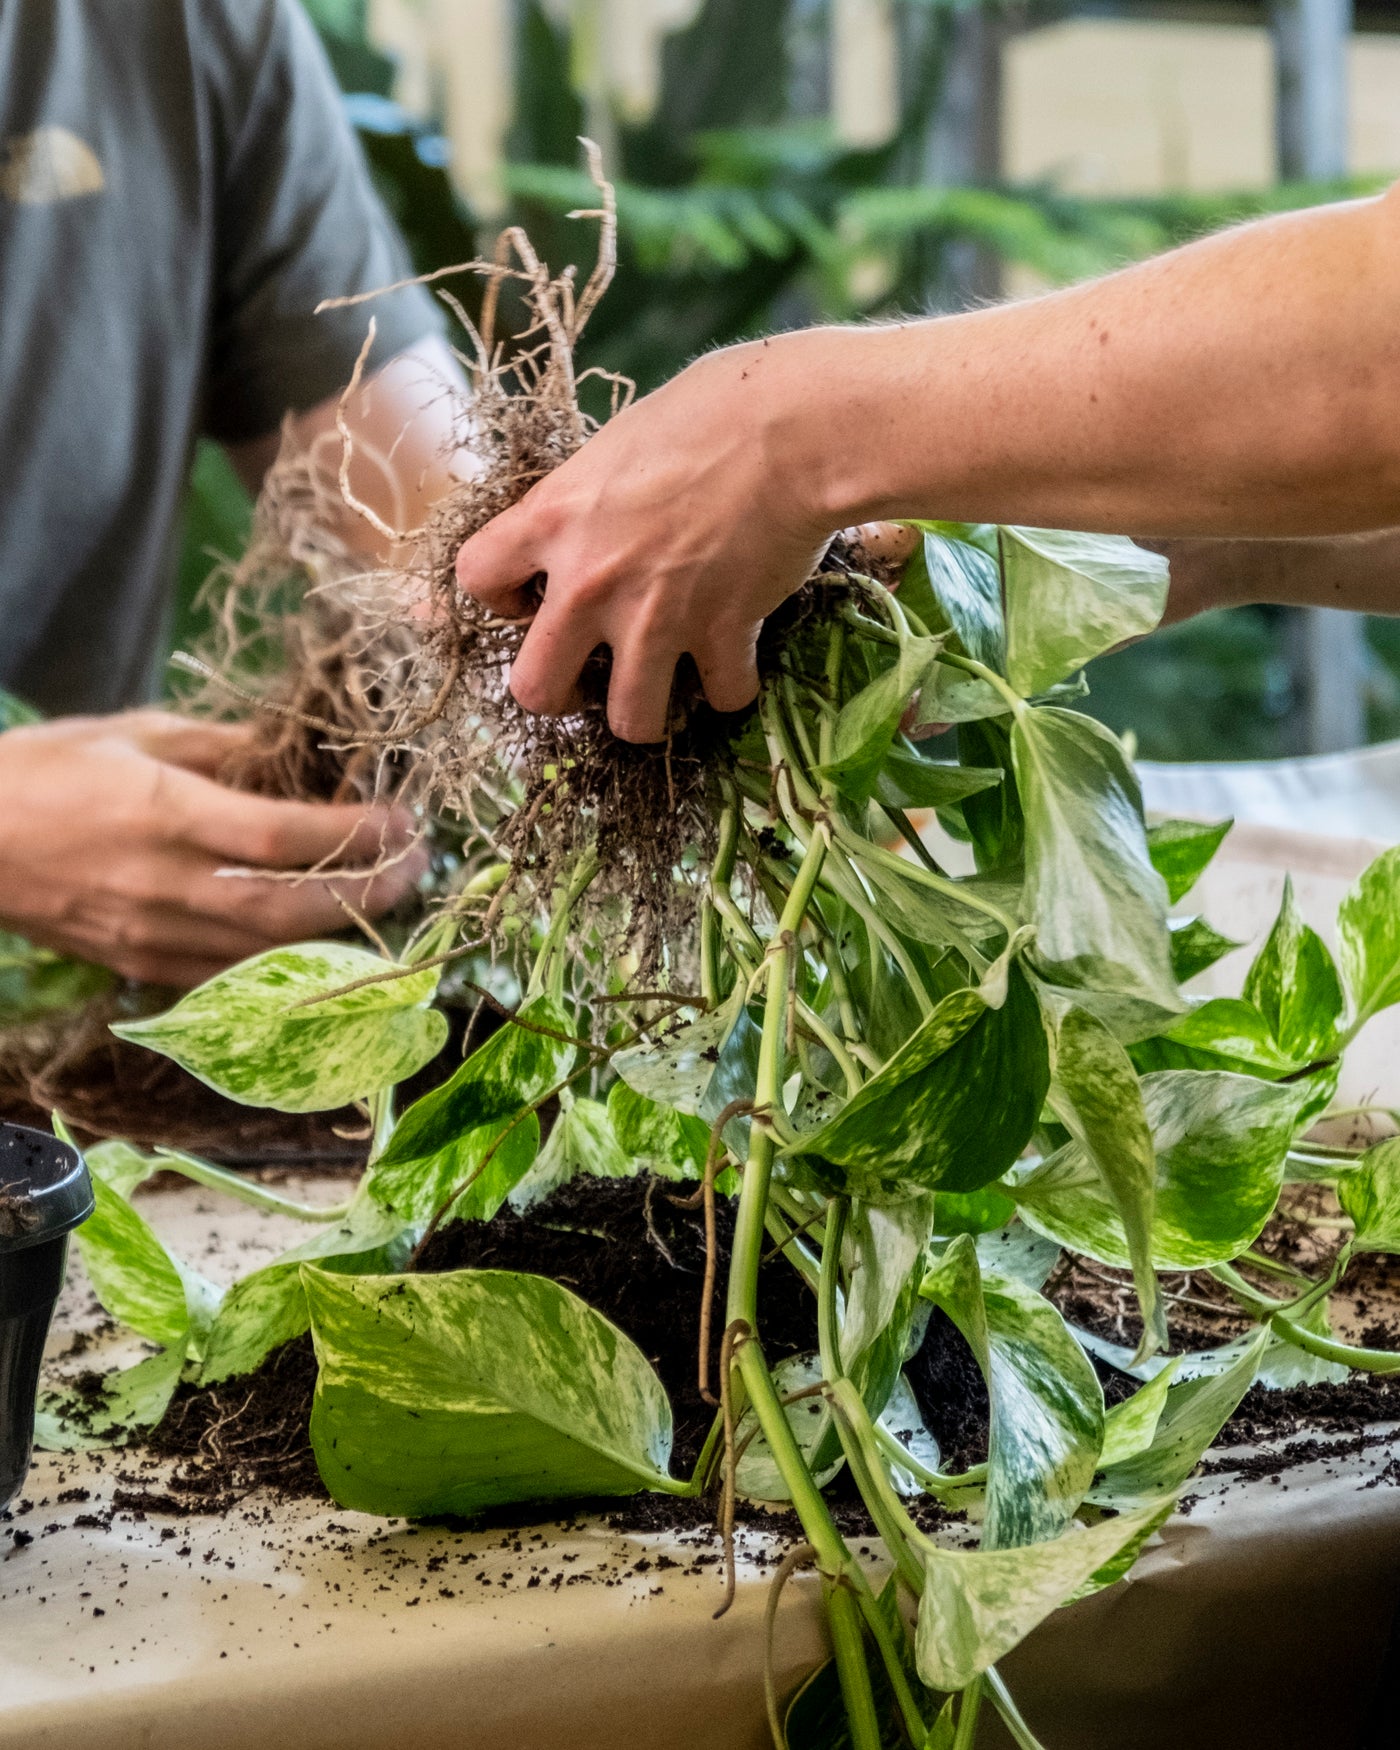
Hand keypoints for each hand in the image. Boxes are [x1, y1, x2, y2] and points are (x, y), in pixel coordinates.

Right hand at [0, 711, 426, 986]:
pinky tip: (326, 936)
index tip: (405, 819)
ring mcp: (153, 936)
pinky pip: (234, 975)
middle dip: (370, 894)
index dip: (357, 836)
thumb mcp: (138, 732)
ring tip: (388, 900)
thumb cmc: (49, 770)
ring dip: (342, 933)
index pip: (283, 839)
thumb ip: (226, 747)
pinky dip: (290, 960)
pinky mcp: (143, 967)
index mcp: (164, 813)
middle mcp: (164, 883)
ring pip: (270, 954)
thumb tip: (305, 753)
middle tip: (418, 867)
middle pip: (291, 910)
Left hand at [454, 339, 835, 742]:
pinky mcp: (723, 635)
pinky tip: (737, 659)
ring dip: (644, 712)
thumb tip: (576, 524)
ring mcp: (655, 618)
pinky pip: (721, 696)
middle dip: (559, 693)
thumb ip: (583, 501)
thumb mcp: (615, 445)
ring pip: (629, 723)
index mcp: (552, 520)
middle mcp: (590, 582)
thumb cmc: (708, 413)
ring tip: (661, 688)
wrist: (790, 429)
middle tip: (587, 673)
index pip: (475, 579)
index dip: (497, 598)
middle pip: (534, 690)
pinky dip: (731, 686)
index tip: (530, 597)